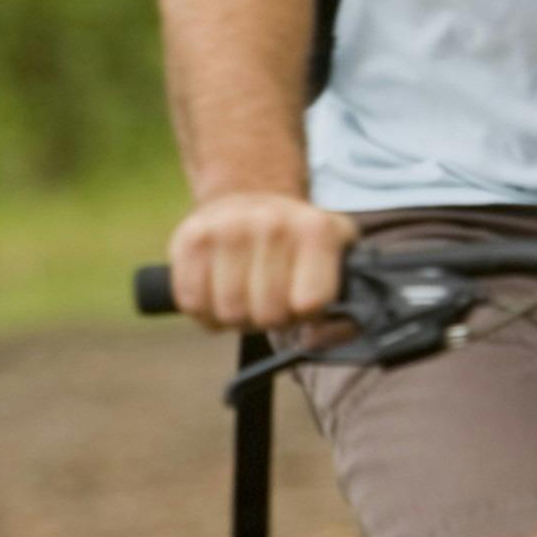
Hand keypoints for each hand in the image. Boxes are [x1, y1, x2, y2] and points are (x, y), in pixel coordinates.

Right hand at [163, 190, 359, 331]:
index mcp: (316, 229)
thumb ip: (345, 318)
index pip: (310, 304)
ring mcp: (228, 226)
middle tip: (269, 299)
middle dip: (269, 319)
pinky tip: (217, 293)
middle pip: (268, 314)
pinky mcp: (191, 236)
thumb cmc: (298, 248)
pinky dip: (204, 311)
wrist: (251, 196)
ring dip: (236, 318)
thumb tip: (312, 341)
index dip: (304, 315)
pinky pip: (192, 302)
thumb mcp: (337, 266)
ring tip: (245, 296)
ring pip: (229, 313)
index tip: (301, 300)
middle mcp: (273, 222)